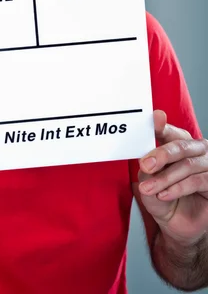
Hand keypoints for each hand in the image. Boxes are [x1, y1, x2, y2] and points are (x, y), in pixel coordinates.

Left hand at [138, 109, 207, 243]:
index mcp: (179, 142)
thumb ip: (148, 166)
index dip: (161, 125)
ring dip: (165, 178)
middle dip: (161, 155)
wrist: (174, 223)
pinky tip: (164, 195)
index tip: (155, 119)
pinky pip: (197, 181)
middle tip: (145, 166)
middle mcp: (197, 150)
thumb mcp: (149, 180)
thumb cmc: (161, 195)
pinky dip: (177, 188)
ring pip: (187, 166)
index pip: (170, 131)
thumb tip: (146, 157)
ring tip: (148, 189)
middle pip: (181, 146)